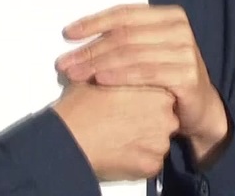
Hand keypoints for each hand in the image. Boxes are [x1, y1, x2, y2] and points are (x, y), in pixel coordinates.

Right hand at [52, 83, 177, 181]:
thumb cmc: (81, 107)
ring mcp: (160, 142)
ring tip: (119, 137)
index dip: (146, 99)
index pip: (163, 95)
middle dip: (148, 120)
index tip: (132, 103)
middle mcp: (166, 116)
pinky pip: (150, 163)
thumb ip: (117, 73)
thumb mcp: (100, 77)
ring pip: (157, 141)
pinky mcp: (151, 165)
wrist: (68, 137)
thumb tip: (111, 68)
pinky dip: (138, 160)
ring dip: (144, 141)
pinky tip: (119, 152)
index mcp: (158, 91)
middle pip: (164, 118)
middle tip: (125, 121)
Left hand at [57, 5, 230, 163]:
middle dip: (90, 49)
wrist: (200, 107)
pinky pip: (146, 73)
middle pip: (125, 35)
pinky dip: (120, 76)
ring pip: (132, 54)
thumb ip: (124, 39)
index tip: (67, 34)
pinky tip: (100, 81)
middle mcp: (180, 29)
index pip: (124, 14)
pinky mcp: (187, 76)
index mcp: (169, 16)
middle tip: (64, 63)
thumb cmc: (165, 76)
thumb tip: (76, 36)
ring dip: (98, 64)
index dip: (93, 22)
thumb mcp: (147, 51)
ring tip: (74, 75)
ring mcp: (186, 52)